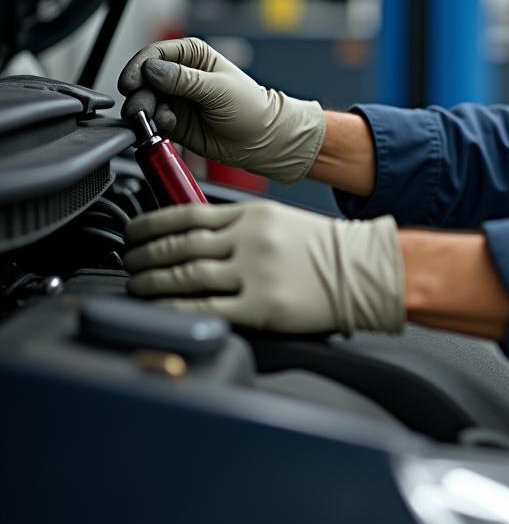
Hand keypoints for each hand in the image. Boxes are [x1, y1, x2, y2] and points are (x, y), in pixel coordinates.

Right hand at [118, 38, 325, 182]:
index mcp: (192, 56)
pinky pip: (151, 121)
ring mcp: (174, 99)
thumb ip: (184, 79)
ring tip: (157, 119)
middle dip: (138, 94)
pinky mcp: (172, 121)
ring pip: (143, 101)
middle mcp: (179, 75)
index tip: (131, 83)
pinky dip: (153, 124)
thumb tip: (152, 69)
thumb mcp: (218, 89)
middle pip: (143, 79)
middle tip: (140, 108)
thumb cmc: (249, 107)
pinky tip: (168, 126)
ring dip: (144, 111)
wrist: (261, 139)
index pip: (155, 54)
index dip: (139, 67)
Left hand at [123, 201, 403, 334]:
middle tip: (128, 262)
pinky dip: (176, 309)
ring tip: (137, 286)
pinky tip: (161, 309)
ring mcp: (255, 273)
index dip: (150, 225)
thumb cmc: (325, 248)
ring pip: (186, 275)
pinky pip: (207, 308)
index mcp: (252, 215)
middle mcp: (250, 240)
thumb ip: (240, 226)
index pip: (186, 214)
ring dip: (152, 282)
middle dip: (144, 255)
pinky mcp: (262, 306)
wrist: (364, 269)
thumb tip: (195, 236)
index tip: (133, 233)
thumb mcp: (280, 220)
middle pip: (179, 245)